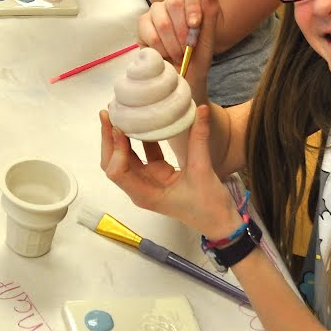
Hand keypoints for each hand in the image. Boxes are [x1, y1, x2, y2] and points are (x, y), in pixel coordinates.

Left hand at [100, 105, 241, 239]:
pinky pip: (144, 154)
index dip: (116, 149)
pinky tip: (141, 121)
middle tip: (108, 113)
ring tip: (119, 114)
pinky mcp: (158, 173)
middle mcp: (141, 187)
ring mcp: (148, 180)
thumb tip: (200, 108)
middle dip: (109, 139)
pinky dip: (140, 139)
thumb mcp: (203, 170)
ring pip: (126, 157)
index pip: (117, 171)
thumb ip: (199, 138)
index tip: (120, 128)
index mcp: (145, 194)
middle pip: (114, 163)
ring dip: (120, 138)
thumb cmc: (209, 205)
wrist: (221, 222)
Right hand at [137, 0, 219, 71]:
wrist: (184, 78)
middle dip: (183, 31)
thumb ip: (210, 12)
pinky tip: (165, 55)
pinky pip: (150, 33)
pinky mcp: (142, 24)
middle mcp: (172, 2)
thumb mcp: (209, 37)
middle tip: (188, 47)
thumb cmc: (198, 56)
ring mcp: (155, 12)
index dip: (192, 4)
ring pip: (162, 21)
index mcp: (191, 1)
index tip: (195, 25)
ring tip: (178, 55)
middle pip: (174, 1)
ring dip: (173, 44)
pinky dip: (161, 49)